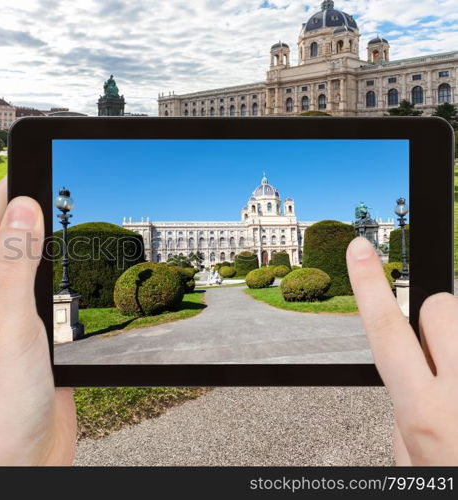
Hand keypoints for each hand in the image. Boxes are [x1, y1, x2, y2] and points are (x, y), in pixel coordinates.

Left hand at [0, 178, 75, 464]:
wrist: (11, 461)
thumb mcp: (6, 323)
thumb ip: (15, 263)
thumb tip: (25, 206)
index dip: (16, 183)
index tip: (42, 151)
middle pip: (14, 235)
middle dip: (41, 208)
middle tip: (74, 179)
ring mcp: (9, 315)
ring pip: (36, 263)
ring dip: (56, 242)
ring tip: (82, 212)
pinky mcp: (33, 334)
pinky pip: (50, 291)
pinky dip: (66, 275)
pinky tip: (83, 264)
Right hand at [347, 237, 457, 464]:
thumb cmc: (453, 480)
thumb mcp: (414, 463)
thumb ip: (407, 414)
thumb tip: (410, 378)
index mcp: (426, 415)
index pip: (386, 332)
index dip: (369, 285)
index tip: (360, 247)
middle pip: (442, 308)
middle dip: (435, 322)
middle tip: (440, 356)